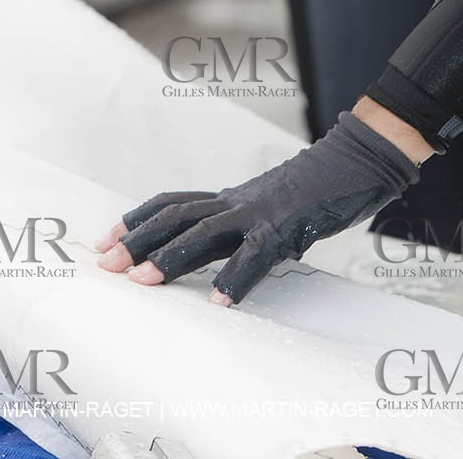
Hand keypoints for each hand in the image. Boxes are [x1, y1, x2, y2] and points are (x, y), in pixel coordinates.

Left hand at [95, 109, 424, 304]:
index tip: (105, 241)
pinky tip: (222, 302)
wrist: (357, 159)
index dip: (138, 220)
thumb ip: (246, 228)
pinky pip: (256, 253)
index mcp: (232, 199)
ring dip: (171, 257)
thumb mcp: (272, 208)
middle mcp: (238, 201)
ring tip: (143, 282)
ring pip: (204, 231)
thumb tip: (225, 258)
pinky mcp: (287, 224)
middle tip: (106, 265)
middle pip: (176, 216)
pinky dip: (237, 277)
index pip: (173, 204)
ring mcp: (260, 210)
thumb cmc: (319, 188)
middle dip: (138, 241)